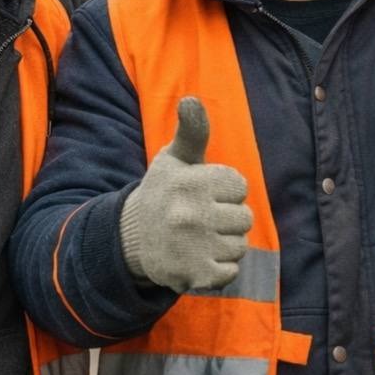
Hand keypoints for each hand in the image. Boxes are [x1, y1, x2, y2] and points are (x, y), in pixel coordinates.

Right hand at [120, 97, 252, 292]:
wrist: (129, 240)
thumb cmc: (163, 193)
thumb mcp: (174, 159)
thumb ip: (192, 131)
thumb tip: (191, 99)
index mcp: (190, 181)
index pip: (239, 185)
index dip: (225, 190)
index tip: (202, 194)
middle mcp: (190, 213)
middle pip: (245, 218)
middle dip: (227, 219)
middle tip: (200, 219)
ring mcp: (192, 246)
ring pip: (240, 246)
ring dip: (224, 245)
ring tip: (198, 239)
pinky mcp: (193, 275)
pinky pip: (231, 272)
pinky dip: (219, 270)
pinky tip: (198, 259)